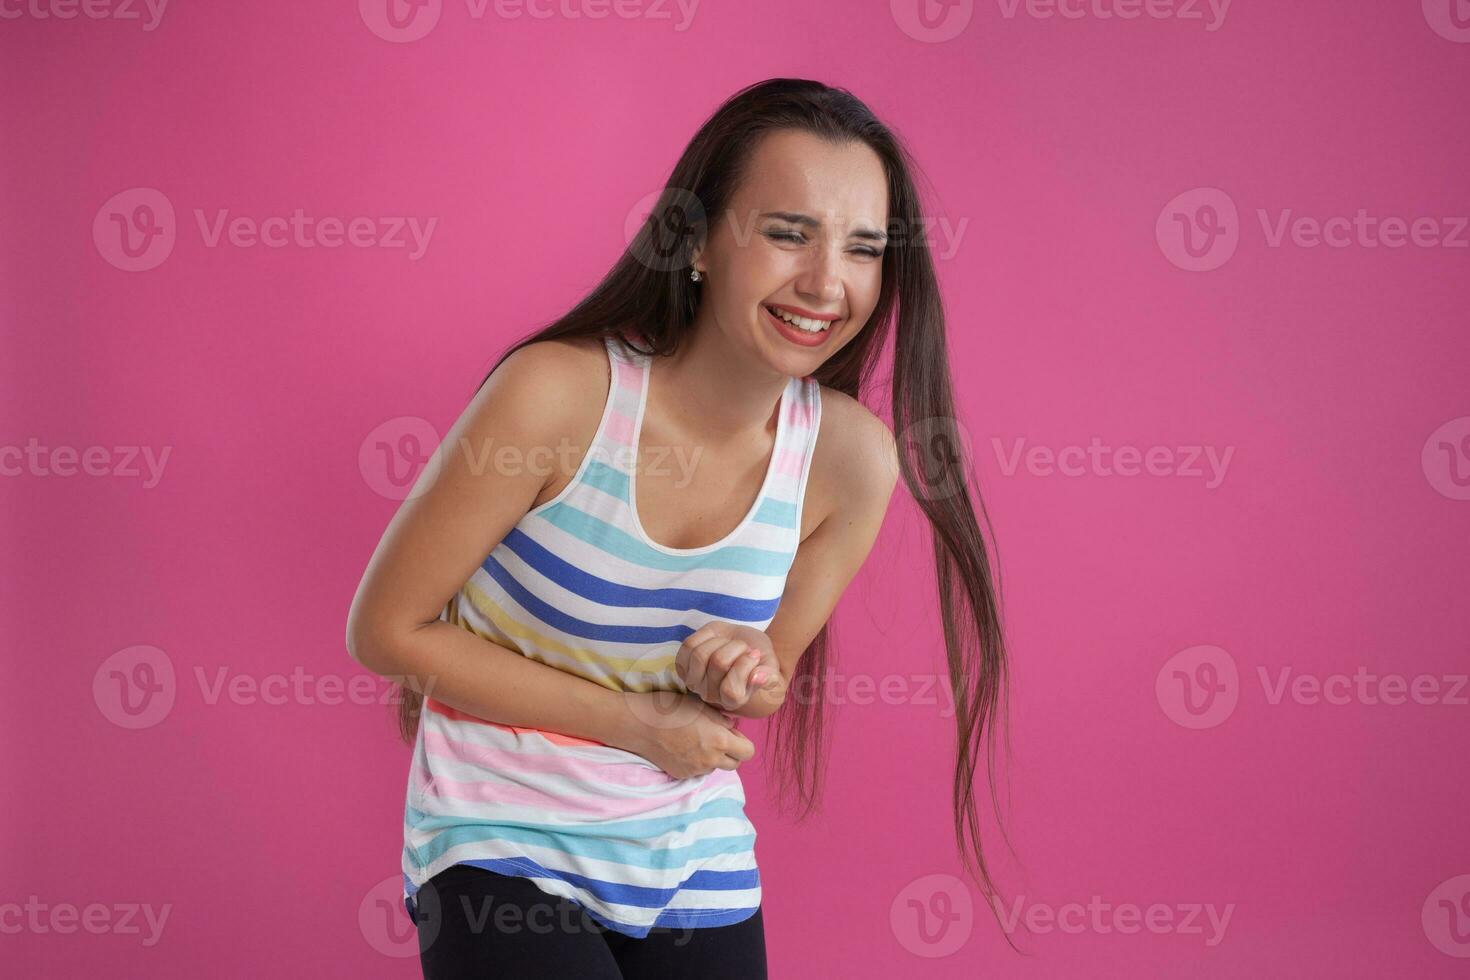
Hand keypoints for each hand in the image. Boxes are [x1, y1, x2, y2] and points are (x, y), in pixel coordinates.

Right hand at [620, 691, 754, 779]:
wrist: (640, 725)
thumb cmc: (670, 709)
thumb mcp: (701, 706)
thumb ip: (722, 719)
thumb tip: (732, 727)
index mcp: (719, 740)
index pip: (748, 752)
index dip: (742, 741)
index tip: (731, 732)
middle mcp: (711, 760)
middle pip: (735, 764)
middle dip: (731, 752)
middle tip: (717, 736)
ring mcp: (696, 770)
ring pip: (715, 767)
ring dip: (713, 757)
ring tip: (697, 740)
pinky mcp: (681, 775)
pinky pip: (698, 770)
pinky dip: (697, 761)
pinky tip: (684, 747)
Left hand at [675, 621, 781, 712]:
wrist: (745, 648)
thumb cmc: (759, 661)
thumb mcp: (770, 667)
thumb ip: (768, 676)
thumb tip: (758, 677)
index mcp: (732, 701)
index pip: (731, 690)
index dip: (744, 667)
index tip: (755, 655)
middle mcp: (710, 695)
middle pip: (718, 663)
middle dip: (737, 647)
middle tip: (745, 647)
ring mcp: (693, 680)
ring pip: (700, 654)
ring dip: (720, 641)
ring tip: (731, 644)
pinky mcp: (683, 663)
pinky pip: (688, 645)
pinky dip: (704, 635)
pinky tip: (716, 639)